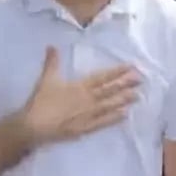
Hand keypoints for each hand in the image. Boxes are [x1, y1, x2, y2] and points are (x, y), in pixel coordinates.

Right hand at [20, 47, 140, 144]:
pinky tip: (125, 115)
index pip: (102, 77)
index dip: (117, 72)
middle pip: (110, 90)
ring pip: (110, 106)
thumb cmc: (41, 102)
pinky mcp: (86, 128)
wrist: (35, 126)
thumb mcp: (46, 79)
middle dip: (126, 84)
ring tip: (138, 96)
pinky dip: (114, 118)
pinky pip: (103, 122)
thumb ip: (52, 62)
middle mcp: (87, 99)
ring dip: (124, 100)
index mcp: (79, 86)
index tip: (130, 67)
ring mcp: (88, 115)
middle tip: (141, 80)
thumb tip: (52, 46)